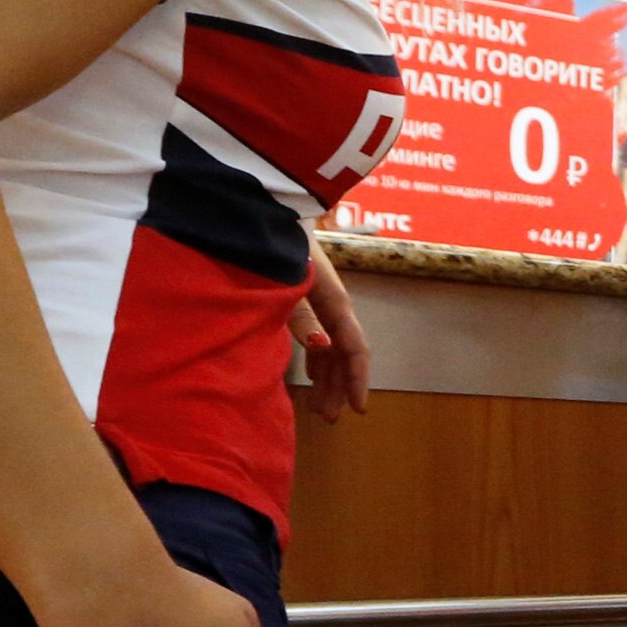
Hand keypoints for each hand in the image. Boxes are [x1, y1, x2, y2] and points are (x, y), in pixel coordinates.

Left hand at [289, 246, 370, 422]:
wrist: (268, 208)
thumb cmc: (278, 242)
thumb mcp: (288, 277)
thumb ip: (302, 313)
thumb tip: (323, 347)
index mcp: (334, 298)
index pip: (354, 346)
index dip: (358, 378)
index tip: (358, 409)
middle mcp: (333, 302)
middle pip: (343, 351)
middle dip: (339, 386)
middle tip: (328, 417)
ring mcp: (322, 300)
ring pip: (332, 346)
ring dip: (328, 377)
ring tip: (319, 406)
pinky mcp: (308, 297)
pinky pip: (319, 335)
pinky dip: (317, 359)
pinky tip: (310, 374)